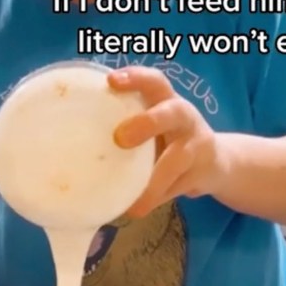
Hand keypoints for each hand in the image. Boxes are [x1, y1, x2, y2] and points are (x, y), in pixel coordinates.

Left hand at [108, 66, 227, 217]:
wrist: (215, 164)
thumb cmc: (168, 139)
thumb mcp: (153, 124)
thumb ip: (125, 124)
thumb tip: (71, 143)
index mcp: (167, 100)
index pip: (155, 81)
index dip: (136, 78)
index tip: (111, 81)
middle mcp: (185, 117)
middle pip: (173, 113)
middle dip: (148, 123)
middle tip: (120, 138)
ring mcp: (197, 145)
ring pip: (176, 160)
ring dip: (152, 181)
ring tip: (132, 202)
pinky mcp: (202, 173)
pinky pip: (176, 187)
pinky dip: (155, 199)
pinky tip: (137, 208)